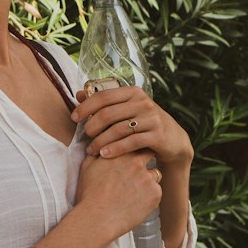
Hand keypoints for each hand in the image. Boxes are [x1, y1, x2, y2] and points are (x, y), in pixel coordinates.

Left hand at [72, 84, 193, 173]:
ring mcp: (152, 118)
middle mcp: (143, 102)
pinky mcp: (157, 135)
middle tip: (85, 137)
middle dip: (92, 126)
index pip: (104, 96)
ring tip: (91, 150)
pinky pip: (131, 142)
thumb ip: (105, 102)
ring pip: (118, 129)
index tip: (74, 118)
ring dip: (101, 141)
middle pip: (108, 114)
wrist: (173, 139)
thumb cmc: (143, 122)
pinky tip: (104, 155)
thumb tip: (79, 94)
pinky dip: (115, 149)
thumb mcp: (126, 109)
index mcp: (133, 92)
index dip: (86, 107)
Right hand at [74, 144, 164, 240]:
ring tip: (134, 192)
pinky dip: (149, 196)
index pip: (136, 143)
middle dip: (146, 160)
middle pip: (150, 154)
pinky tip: (136, 203)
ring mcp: (148, 177)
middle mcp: (137, 162)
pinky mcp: (155, 193)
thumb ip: (96, 153)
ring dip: (148, 180)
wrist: (97, 218)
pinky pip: (156, 191)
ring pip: (155, 174)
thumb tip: (99, 146)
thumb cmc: (89, 194)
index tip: (132, 157)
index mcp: (121, 153)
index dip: (134, 150)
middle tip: (137, 172)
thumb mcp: (87, 167)